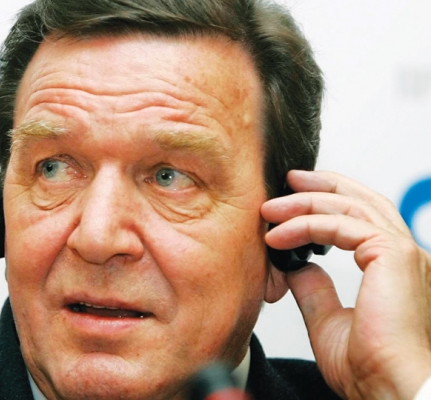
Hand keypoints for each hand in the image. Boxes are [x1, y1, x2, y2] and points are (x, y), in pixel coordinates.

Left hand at [262, 170, 430, 399]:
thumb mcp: (328, 321)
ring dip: (304, 204)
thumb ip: (315, 290)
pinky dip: (305, 224)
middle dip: (321, 186)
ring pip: (349, 207)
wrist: (390, 387)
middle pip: (362, 201)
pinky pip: (342, 225)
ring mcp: (403, 252)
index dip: (328, 204)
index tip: (293, 202)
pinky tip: (277, 235)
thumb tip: (297, 268)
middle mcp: (405, 255)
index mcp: (395, 269)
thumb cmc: (370, 367)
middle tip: (288, 180)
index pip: (363, 220)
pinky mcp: (393, 254)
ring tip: (270, 209)